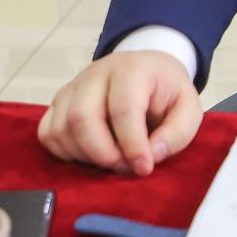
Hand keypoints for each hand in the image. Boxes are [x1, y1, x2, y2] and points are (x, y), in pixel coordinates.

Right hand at [37, 51, 201, 176]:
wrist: (148, 70)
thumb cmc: (166, 92)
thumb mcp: (189, 107)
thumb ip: (178, 132)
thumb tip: (152, 155)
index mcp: (132, 69)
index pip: (123, 108)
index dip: (132, 145)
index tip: (143, 167)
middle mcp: (97, 73)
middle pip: (82, 117)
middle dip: (103, 153)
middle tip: (125, 167)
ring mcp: (73, 86)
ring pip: (61, 128)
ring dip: (84, 156)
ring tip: (112, 159)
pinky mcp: (59, 102)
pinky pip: (48, 133)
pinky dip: (65, 153)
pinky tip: (89, 154)